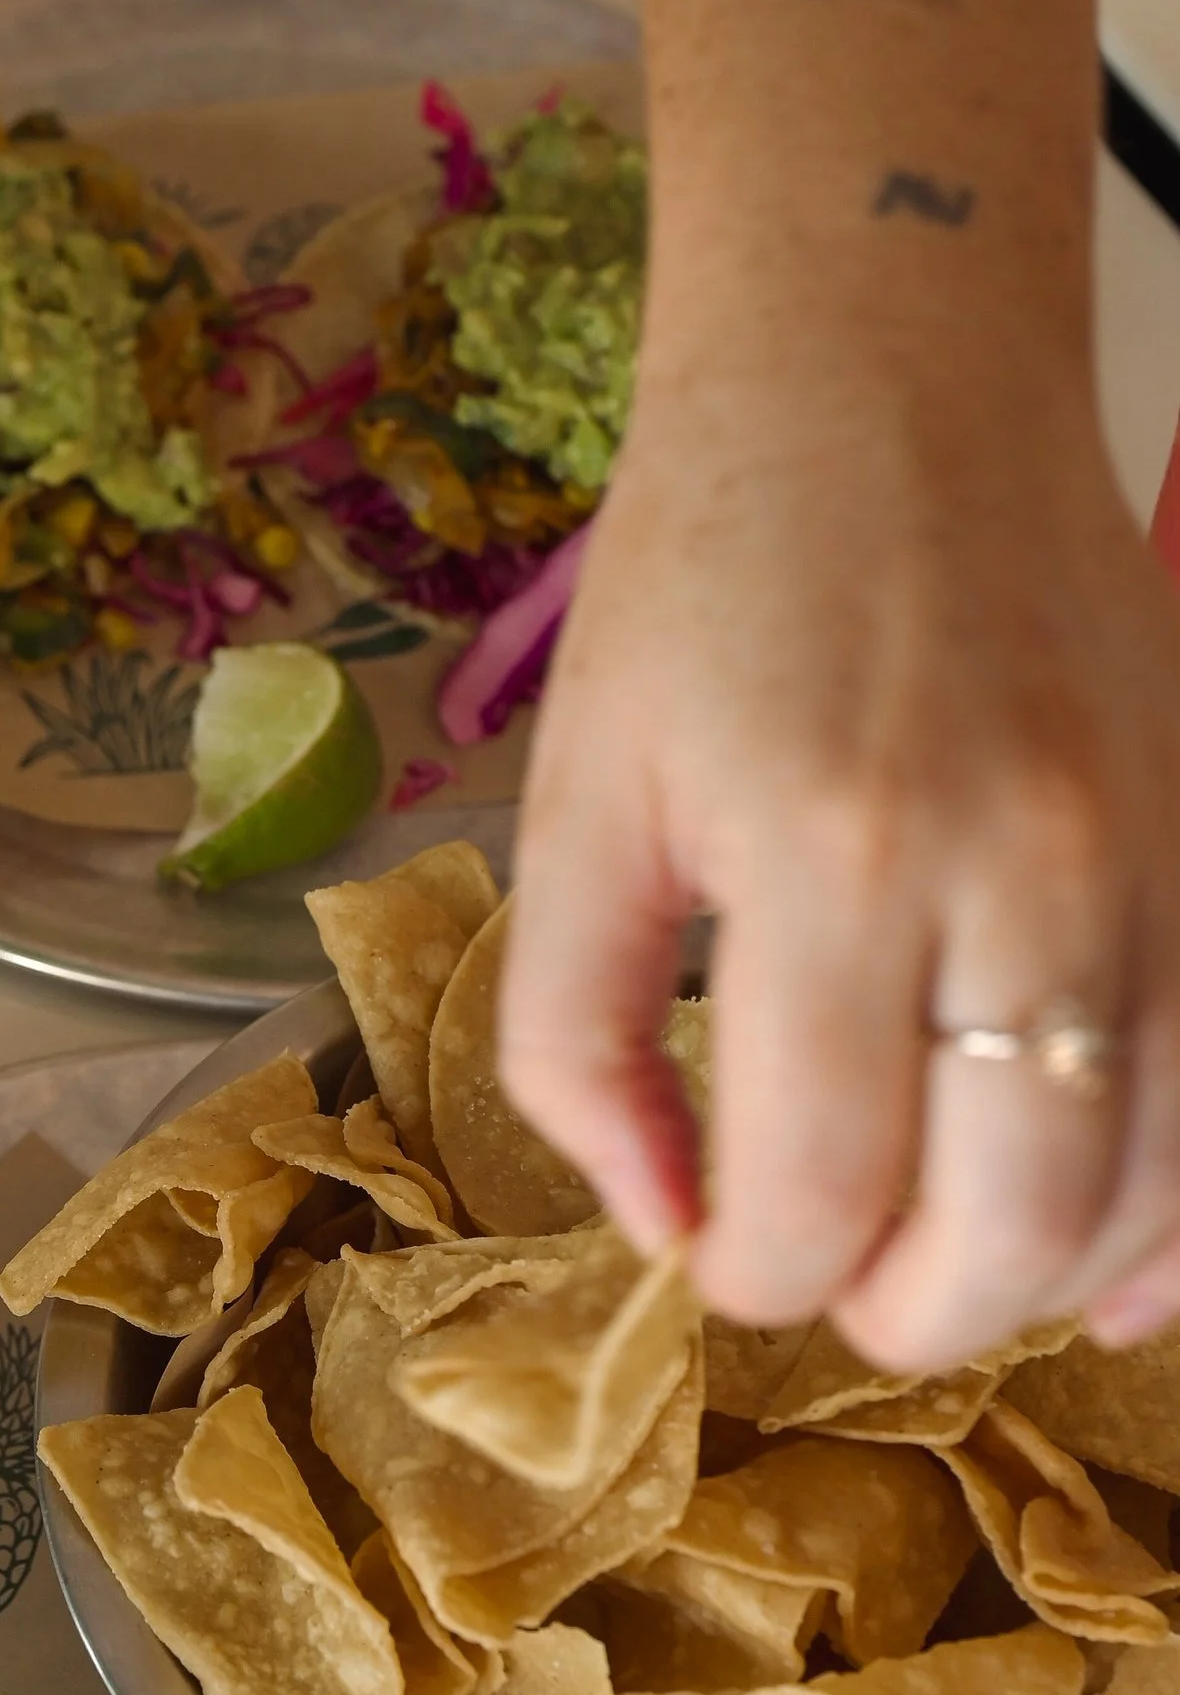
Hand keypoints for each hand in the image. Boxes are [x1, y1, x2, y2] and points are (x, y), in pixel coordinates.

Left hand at [497, 342, 1179, 1370]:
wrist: (891, 379)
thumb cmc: (708, 576)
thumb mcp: (580, 797)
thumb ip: (576, 1031)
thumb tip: (654, 1221)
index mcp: (830, 861)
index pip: (822, 1183)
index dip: (761, 1274)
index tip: (720, 1259)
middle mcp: (1019, 874)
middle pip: (1011, 1216)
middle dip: (910, 1315)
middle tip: (833, 1293)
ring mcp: (1146, 859)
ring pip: (1148, 1176)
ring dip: (1044, 1283)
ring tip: (945, 1280)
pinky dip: (1179, 1215)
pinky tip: (1115, 1278)